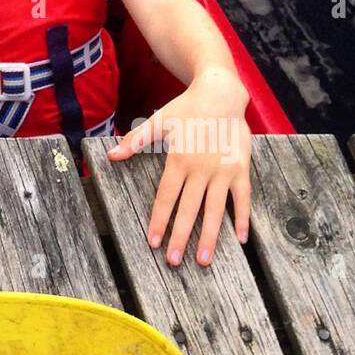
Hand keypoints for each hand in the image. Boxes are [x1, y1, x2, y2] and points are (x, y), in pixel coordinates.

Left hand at [106, 66, 250, 266]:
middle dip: (180, 236)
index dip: (158, 220)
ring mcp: (223, 170)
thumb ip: (136, 140)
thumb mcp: (159, 120)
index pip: (166, 197)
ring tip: (203, 259)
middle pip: (188, 209)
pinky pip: (243, 198)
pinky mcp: (241, 169)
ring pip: (215, 209)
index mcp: (178, 159)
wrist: (222, 93)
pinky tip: (241, 240)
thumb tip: (112, 155)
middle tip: (174, 261)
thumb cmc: (187, 108)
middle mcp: (201, 169)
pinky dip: (243, 218)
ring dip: (209, 236)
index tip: (152, 241)